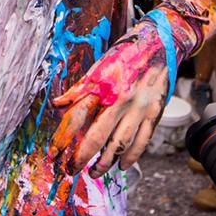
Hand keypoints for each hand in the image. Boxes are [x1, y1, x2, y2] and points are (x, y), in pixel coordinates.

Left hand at [51, 22, 173, 177]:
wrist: (161, 42)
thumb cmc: (126, 54)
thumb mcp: (99, 67)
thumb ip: (79, 89)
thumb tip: (56, 104)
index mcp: (102, 86)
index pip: (76, 117)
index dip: (63, 138)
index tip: (55, 153)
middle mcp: (120, 99)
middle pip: (97, 136)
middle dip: (82, 157)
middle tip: (72, 169)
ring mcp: (139, 108)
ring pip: (120, 144)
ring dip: (105, 163)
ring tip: (94, 172)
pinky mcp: (155, 113)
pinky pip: (142, 141)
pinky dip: (131, 157)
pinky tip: (121, 166)